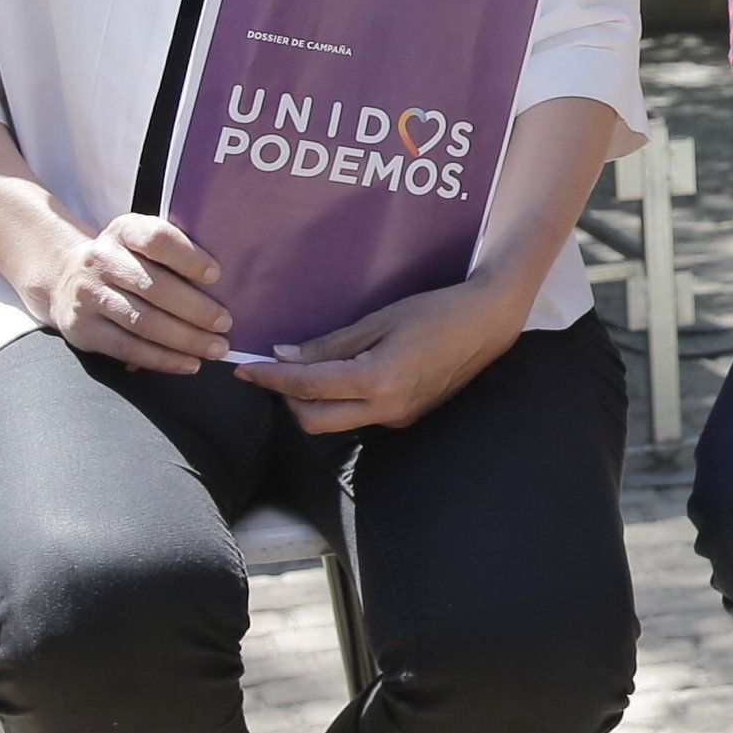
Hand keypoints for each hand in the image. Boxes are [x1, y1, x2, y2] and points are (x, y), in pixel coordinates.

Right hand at [27, 213, 231, 372]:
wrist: (67, 280)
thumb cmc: (127, 261)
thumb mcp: (142, 242)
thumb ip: (176, 252)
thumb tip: (229, 282)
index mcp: (124, 230)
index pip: (156, 239)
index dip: (188, 257)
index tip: (217, 275)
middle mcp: (101, 259)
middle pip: (154, 286)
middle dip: (196, 309)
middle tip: (226, 323)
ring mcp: (88, 295)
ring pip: (143, 321)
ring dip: (185, 339)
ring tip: (216, 348)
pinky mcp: (82, 329)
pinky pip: (127, 348)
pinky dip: (163, 359)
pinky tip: (189, 363)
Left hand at [238, 277, 524, 433]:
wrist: (488, 323)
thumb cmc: (437, 311)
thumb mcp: (380, 320)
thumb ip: (332, 344)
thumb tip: (287, 357)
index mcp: (378, 380)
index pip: (308, 387)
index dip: (271, 379)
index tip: (245, 369)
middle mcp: (386, 408)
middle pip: (314, 420)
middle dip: (287, 398)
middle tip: (275, 371)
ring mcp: (398, 417)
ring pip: (336, 421)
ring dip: (313, 401)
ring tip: (309, 369)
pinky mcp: (407, 417)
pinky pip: (360, 415)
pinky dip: (342, 400)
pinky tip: (346, 374)